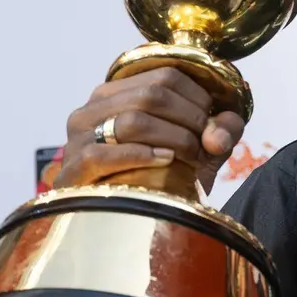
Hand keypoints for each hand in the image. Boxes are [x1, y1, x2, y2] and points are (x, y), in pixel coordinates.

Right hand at [55, 67, 245, 195]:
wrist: (126, 220)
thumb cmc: (163, 176)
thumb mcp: (200, 148)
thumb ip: (222, 130)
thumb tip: (218, 135)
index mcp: (120, 91)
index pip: (165, 76)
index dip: (198, 99)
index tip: (211, 125)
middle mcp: (94, 106)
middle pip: (152, 94)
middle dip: (189, 120)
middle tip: (204, 146)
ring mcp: (80, 135)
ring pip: (132, 120)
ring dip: (172, 139)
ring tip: (189, 157)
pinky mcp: (74, 166)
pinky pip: (105, 154)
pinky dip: (141, 156)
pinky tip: (165, 161)